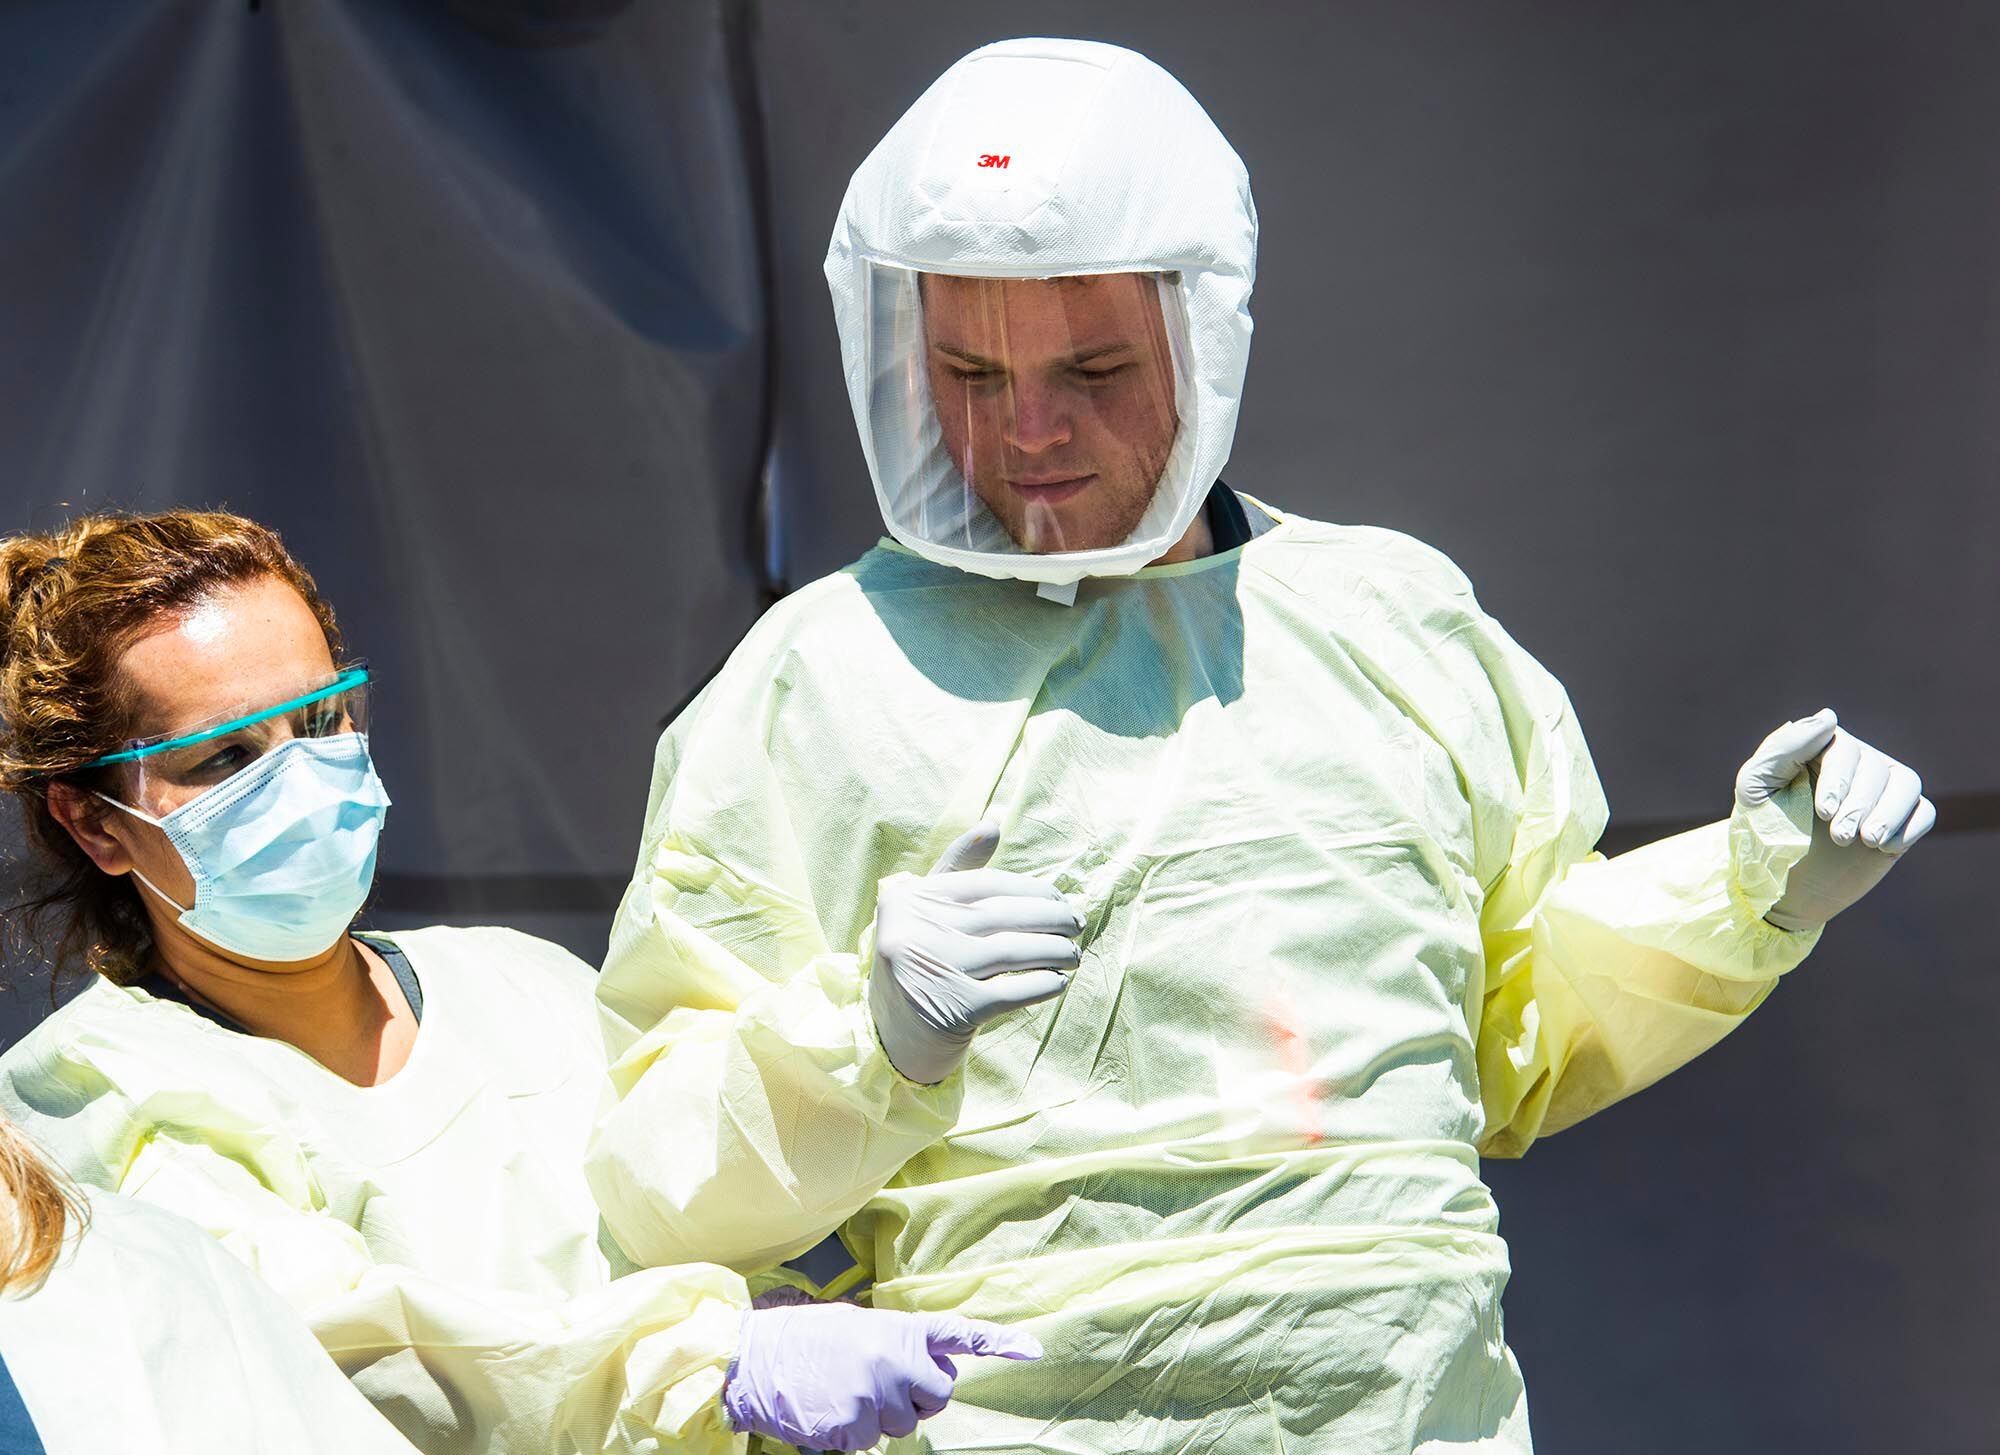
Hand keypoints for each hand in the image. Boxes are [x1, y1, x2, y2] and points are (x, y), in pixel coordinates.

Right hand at [723, 1302, 1040, 1450]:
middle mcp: (896, 1362)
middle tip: (880, 1379)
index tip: (1035, 1350)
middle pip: (938, 1395)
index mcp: (900, 1329)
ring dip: (882, 1415)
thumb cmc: (807, 1338)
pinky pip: (870, 1442)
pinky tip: (831, 1409)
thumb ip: (898, 1345)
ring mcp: (876, 1399)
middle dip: (917, 1393)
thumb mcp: (860, 1325)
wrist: (754, 1357)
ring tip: (847, 1390)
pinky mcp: (853, 1430)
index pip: (960, 1335)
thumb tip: (923, 1371)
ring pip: (904, 1425)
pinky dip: (853, 1433)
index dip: (1001, 1342)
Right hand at [869, 820, 1082, 1083]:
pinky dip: (1040, 984)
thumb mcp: (928, 914)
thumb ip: (959, 869)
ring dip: (1053, 951)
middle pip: (1001, 916)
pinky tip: (1057, 982)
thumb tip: (993, 823)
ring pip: (1011, 951)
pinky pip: (1011, 991)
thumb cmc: (922, 962)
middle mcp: (913, 929)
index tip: (1059, 898)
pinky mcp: (952, 1008)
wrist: (892, 1037)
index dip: (1029, 890)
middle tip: (1077, 924)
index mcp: (909, 899)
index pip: (985, 885)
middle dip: (1049, 918)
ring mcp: (932, 969)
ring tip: (1073, 954)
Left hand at [1735, 708, 1934, 930]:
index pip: (1842, 747)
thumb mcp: (1756, 787)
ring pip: (1906, 782)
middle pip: (1875, 766)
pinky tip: (1882, 847)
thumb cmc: (1762, 829)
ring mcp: (1879, 791)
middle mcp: (1855, 763)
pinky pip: (1924, 811)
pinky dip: (1910, 827)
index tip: (1823, 811)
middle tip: (1840, 836)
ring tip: (1867, 840)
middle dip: (1859, 804)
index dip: (1838, 777)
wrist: (1781, 883)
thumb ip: (1784, 748)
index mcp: (1819, 748)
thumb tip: (1830, 716)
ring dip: (1889, 812)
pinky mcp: (1899, 821)